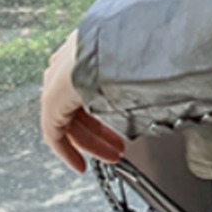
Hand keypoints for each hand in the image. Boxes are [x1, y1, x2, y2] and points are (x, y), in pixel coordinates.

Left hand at [40, 30, 126, 173]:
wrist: (109, 47)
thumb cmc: (128, 45)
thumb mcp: (134, 59)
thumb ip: (136, 73)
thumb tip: (162, 80)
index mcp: (85, 51)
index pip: (91, 89)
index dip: (106, 111)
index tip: (118, 124)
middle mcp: (66, 67)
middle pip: (82, 109)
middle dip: (102, 132)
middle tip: (119, 147)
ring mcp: (55, 84)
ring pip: (72, 122)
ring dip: (92, 143)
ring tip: (112, 157)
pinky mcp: (50, 103)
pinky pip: (56, 134)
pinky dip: (68, 151)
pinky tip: (80, 165)